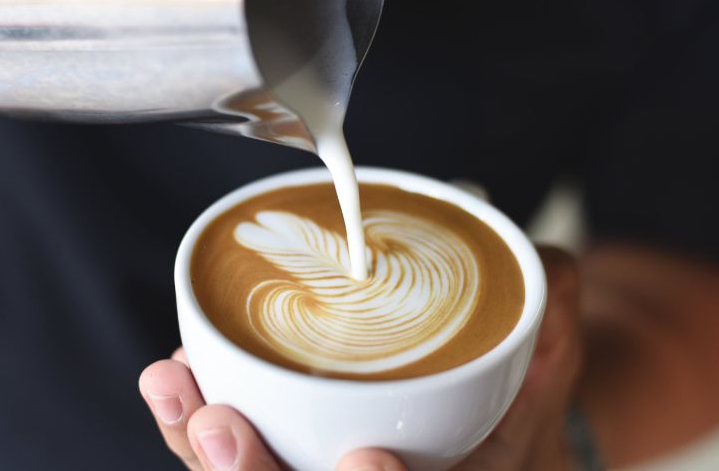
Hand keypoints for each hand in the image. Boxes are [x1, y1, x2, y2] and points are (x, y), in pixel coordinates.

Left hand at [138, 247, 582, 470]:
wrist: (479, 406)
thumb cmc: (507, 384)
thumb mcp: (544, 352)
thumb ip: (547, 311)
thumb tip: (546, 268)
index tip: (368, 459)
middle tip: (223, 429)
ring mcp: (317, 470)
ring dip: (204, 452)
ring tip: (174, 388)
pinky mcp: (281, 448)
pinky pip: (229, 456)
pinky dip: (191, 424)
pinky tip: (171, 381)